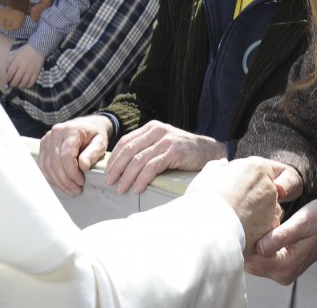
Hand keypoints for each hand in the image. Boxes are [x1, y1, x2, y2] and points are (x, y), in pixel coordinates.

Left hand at [8, 45, 43, 88]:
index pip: (10, 74)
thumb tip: (6, 69)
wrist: (38, 48)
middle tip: (12, 84)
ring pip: (23, 83)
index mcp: (16, 62)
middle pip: (16, 80)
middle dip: (13, 84)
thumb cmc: (25, 50)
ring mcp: (30, 71)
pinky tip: (25, 85)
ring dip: (19, 86)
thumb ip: (10, 61)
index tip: (8, 79)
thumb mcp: (15, 53)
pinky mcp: (36, 73)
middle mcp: (23, 68)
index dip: (8, 78)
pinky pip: (31, 83)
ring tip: (18, 85)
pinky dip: (27, 86)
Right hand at [38, 115, 114, 195]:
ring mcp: (47, 139)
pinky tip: (61, 184)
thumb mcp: (100, 142)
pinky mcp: (43, 146)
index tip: (81, 182)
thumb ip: (93, 153)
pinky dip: (50, 177)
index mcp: (71, 130)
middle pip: (55, 162)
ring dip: (58, 182)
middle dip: (65, 181)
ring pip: (47, 166)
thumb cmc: (94, 135)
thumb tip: (83, 166)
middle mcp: (56, 132)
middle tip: (76, 190)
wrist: (87, 125)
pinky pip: (42, 166)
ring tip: (71, 190)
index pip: (66, 155)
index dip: (72, 172)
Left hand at [104, 121, 226, 194]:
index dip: (114, 157)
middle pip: (129, 150)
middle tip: (109, 181)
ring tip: (121, 189)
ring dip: (127, 176)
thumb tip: (124, 165)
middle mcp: (157, 131)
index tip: (106, 171)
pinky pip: (153, 167)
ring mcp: (166, 140)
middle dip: (117, 167)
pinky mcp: (174, 152)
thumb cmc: (184, 150)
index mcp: (152, 128)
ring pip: (139, 160)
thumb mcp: (163, 143)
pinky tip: (138, 188)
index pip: (126, 141)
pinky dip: (142, 179)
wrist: (209, 150)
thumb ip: (147, 147)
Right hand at [186, 156, 285, 256]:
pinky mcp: (271, 229)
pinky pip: (268, 228)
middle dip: (255, 196)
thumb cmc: (206, 198)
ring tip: (236, 220)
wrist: (208, 228)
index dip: (255, 178)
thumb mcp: (208, 174)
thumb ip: (220, 166)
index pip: (267, 169)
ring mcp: (273, 209)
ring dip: (258, 214)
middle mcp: (269, 186)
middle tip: (235, 204)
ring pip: (270, 210)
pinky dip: (258, 230)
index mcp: (256, 168)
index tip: (243, 186)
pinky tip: (242, 232)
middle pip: (267, 190)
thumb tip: (224, 164)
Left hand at [245, 197, 316, 283]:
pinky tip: (261, 233)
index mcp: (287, 265)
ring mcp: (283, 272)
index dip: (245, 243)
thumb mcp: (302, 222)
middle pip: (251, 264)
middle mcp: (284, 273)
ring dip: (251, 246)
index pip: (253, 260)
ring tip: (255, 226)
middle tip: (247, 223)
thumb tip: (260, 247)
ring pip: (254, 263)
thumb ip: (282, 236)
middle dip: (246, 245)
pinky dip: (257, 248)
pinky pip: (261, 260)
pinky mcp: (282, 267)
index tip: (243, 225)